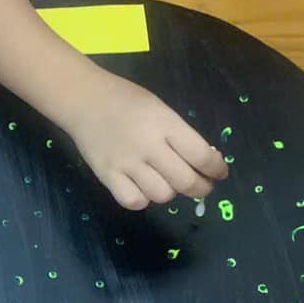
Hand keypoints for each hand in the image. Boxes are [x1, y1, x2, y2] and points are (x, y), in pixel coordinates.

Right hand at [64, 72, 227, 209]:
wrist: (84, 100)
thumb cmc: (127, 101)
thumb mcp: (161, 109)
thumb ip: (180, 135)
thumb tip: (203, 162)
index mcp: (165, 124)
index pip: (201, 156)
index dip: (216, 169)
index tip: (219, 172)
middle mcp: (148, 146)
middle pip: (185, 181)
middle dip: (201, 188)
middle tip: (202, 185)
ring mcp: (126, 163)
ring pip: (162, 195)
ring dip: (171, 192)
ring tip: (167, 182)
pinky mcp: (107, 176)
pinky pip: (134, 201)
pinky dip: (143, 199)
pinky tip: (143, 188)